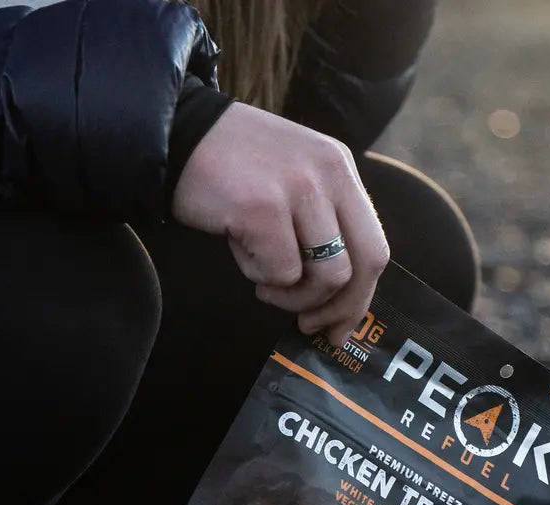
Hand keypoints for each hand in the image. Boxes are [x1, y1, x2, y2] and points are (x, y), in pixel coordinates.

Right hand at [170, 103, 389, 345]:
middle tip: (309, 325)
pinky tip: (239, 251)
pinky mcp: (263, 208)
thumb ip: (321, 223)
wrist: (175, 134)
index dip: (360, 296)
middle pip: (362, 265)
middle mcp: (330, 174)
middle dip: (339, 309)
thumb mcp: (293, 180)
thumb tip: (338, 295)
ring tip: (264, 283)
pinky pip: (280, 273)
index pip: (374, 246)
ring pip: (326, 277)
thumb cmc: (231, 168)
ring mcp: (298, 189)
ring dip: (293, 297)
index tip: (339, 325)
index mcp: (340, 169)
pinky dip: (258, 276)